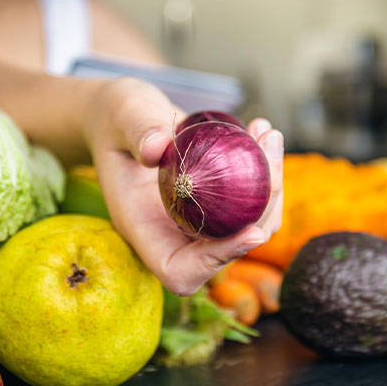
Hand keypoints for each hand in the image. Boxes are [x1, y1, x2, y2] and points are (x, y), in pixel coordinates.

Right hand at [85, 78, 283, 295]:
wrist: (123, 115)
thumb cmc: (115, 117)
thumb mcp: (122, 114)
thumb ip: (138, 130)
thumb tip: (157, 147)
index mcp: (143, 228)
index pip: (180, 270)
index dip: (217, 261)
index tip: (250, 231)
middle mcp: (173, 232)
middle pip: (228, 250)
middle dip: (261, 212)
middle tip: (268, 155)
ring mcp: (196, 218)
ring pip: (248, 227)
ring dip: (271, 188)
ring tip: (268, 136)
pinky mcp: (215, 201)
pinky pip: (250, 202)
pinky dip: (265, 172)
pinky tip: (262, 132)